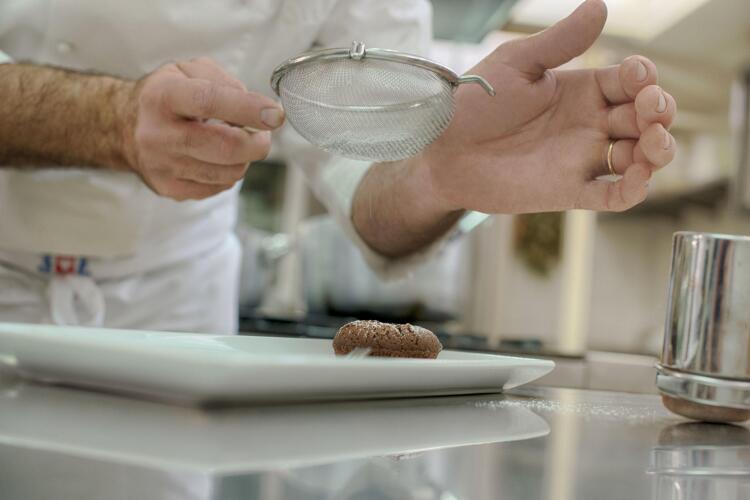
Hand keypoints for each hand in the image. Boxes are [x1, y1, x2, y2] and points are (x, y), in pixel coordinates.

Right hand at [120, 57, 283, 200]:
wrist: (122, 127)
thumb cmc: (163, 97)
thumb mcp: (186, 71)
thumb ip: (224, 81)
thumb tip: (258, 110)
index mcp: (162, 97)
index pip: (210, 102)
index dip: (248, 109)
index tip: (275, 114)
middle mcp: (158, 134)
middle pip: (225, 148)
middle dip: (257, 143)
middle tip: (264, 134)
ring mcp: (162, 166)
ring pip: (228, 172)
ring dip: (244, 158)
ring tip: (235, 142)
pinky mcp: (169, 189)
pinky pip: (219, 187)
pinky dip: (229, 172)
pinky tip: (217, 158)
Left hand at [421, 0, 675, 212]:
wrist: (442, 150)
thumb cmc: (473, 103)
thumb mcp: (516, 64)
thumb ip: (559, 42)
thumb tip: (600, 6)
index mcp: (580, 90)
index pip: (630, 81)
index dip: (643, 77)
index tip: (637, 75)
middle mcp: (587, 124)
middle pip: (644, 118)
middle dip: (659, 111)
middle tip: (651, 110)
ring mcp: (580, 159)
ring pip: (638, 157)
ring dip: (658, 150)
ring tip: (653, 144)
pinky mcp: (568, 191)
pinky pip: (611, 196)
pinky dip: (632, 191)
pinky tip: (638, 179)